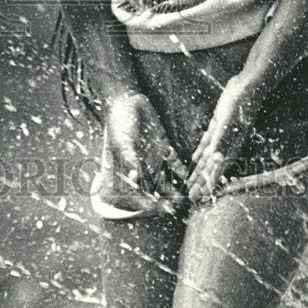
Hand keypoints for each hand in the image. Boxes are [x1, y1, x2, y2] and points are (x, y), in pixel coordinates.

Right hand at [95, 92, 188, 215]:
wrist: (127, 100)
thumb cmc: (118, 120)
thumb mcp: (121, 139)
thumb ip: (128, 157)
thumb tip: (133, 176)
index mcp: (129, 168)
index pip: (137, 190)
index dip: (145, 201)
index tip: (155, 207)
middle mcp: (142, 166)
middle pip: (154, 188)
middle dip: (164, 199)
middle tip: (176, 208)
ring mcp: (154, 157)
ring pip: (166, 178)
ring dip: (175, 188)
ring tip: (186, 197)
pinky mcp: (164, 146)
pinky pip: (174, 162)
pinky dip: (181, 170)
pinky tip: (189, 176)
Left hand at [187, 75, 263, 202]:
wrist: (247, 87)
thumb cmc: (240, 104)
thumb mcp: (228, 122)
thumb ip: (222, 142)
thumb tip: (216, 160)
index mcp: (228, 147)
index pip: (215, 171)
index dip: (207, 185)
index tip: (200, 198)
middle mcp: (225, 145)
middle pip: (210, 169)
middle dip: (201, 183)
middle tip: (192, 198)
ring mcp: (221, 136)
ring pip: (207, 158)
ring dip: (199, 171)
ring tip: (191, 184)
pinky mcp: (217, 126)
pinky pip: (207, 144)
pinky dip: (200, 153)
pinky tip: (195, 160)